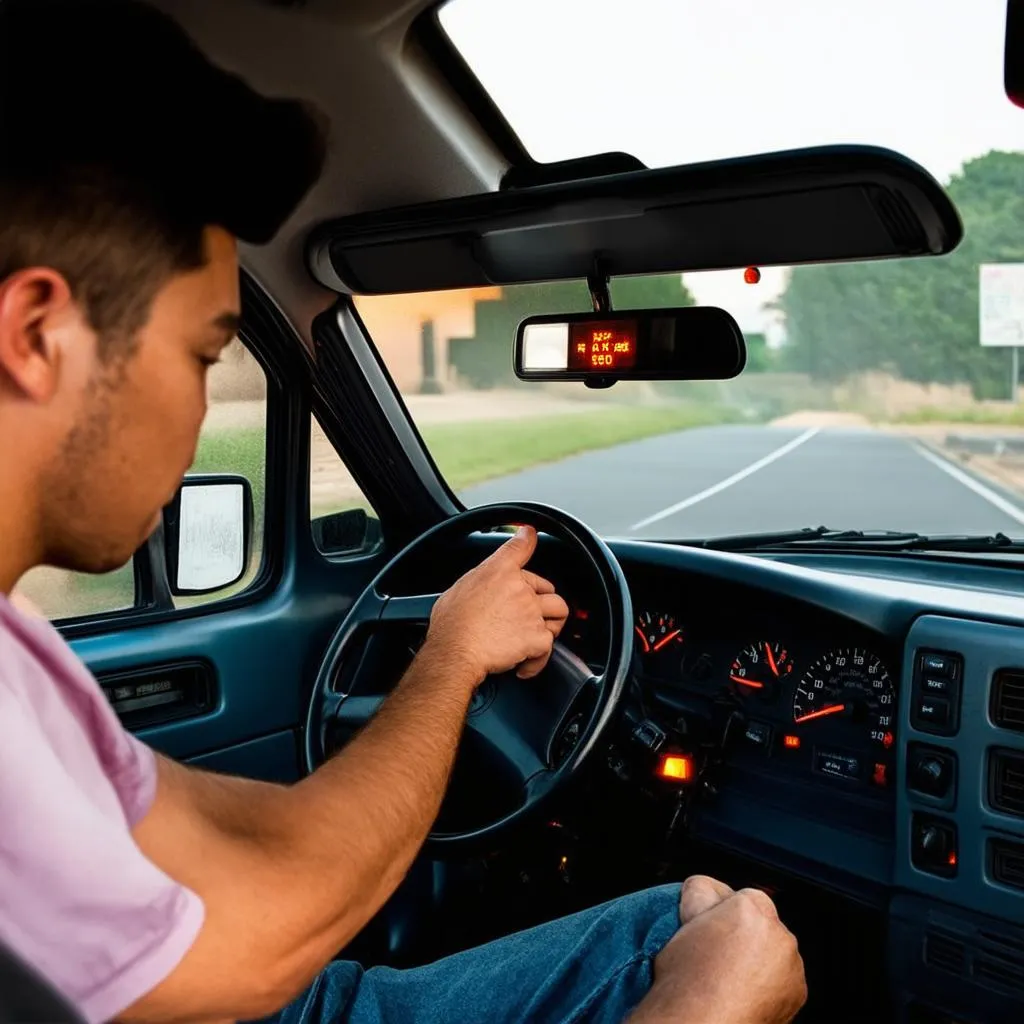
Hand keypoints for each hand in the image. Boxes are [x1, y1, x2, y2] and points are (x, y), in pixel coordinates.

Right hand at [424, 526, 568, 686]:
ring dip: (550, 626)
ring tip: (534, 637)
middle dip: (544, 604)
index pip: (520, 547)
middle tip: (529, 617)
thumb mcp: (459, 588)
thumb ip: (479, 581)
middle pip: (550, 590)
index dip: (528, 537)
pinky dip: (538, 659)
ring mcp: (532, 612)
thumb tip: (481, 586)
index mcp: (499, 572)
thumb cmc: (451, 625)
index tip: (531, 533)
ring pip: (559, 615)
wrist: (456, 651)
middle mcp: (520, 588)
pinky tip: (523, 663)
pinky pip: (549, 647)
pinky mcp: (538, 637)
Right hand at [629, 876, 806, 1023]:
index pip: (739, 896)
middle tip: (714, 956)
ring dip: (757, 958)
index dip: (719, 913)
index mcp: (752, 910)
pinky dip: (768, 983)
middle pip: (760, 922)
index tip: (708, 930)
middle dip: (742, 934)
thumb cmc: (687, 984)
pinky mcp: (797, 994)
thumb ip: (701, 893)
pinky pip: (781, 977)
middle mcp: (780, 935)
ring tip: (726, 980)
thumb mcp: (682, 922)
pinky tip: (742, 994)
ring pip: (772, 949)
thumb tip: (707, 887)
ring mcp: (793, 967)